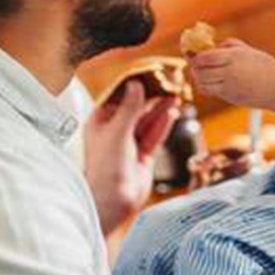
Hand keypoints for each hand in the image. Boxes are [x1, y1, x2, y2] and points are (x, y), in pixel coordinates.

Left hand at [84, 81, 179, 234]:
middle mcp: (114, 130)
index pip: (118, 97)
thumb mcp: (117, 133)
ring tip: (175, 95)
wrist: (112, 203)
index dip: (133, 84)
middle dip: (152, 96)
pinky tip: (172, 113)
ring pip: (148, 120)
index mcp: (100, 122)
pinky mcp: (143, 154)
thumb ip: (129, 108)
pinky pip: (155, 134)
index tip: (148, 71)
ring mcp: (130, 143)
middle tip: (168, 83)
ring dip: (161, 109)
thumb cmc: (104, 170)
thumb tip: (135, 85)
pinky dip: (164, 124)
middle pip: (136, 107)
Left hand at [189, 38, 274, 107]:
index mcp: (234, 57)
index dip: (195, 56)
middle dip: (194, 68)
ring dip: (198, 78)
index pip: (205, 57)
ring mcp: (229, 87)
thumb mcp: (248, 50)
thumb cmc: (265, 66)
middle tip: (194, 63)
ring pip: (202, 84)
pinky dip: (206, 86)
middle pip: (200, 72)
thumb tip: (213, 46)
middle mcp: (230, 72)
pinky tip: (211, 81)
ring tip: (201, 72)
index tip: (192, 53)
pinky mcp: (230, 97)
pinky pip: (211, 91)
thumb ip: (229, 46)